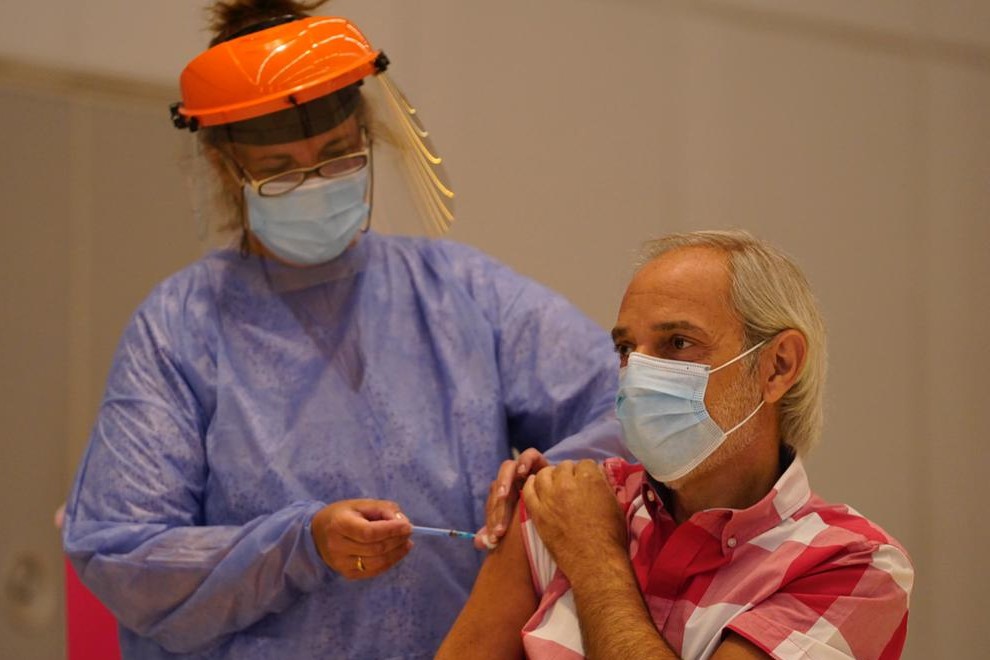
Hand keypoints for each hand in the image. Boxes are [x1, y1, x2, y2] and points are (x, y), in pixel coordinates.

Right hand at [310, 499, 412, 579]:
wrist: (317, 533)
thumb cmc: (343, 515)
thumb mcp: (361, 504)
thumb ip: (383, 509)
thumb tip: (403, 523)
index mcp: (339, 524)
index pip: (369, 532)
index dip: (391, 530)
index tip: (408, 526)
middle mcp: (338, 546)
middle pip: (375, 548)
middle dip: (397, 540)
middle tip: (409, 532)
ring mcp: (341, 563)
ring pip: (377, 563)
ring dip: (397, 553)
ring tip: (406, 543)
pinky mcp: (347, 574)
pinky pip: (373, 571)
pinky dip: (389, 562)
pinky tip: (397, 553)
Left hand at [474, 448, 548, 549]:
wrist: (568, 504)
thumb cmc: (546, 517)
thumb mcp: (524, 527)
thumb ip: (501, 531)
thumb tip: (478, 543)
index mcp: (506, 494)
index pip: (493, 503)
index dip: (492, 521)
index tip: (495, 538)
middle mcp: (513, 481)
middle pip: (498, 487)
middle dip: (497, 509)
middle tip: (500, 529)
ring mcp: (525, 469)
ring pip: (508, 468)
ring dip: (504, 481)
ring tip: (504, 496)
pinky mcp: (539, 461)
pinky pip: (530, 455)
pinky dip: (524, 461)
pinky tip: (523, 474)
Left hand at [522, 460, 626, 579]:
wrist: (595, 563)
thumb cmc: (611, 536)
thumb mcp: (614, 504)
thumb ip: (603, 486)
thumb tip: (597, 476)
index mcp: (590, 479)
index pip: (585, 463)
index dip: (586, 473)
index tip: (586, 482)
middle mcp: (567, 483)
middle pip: (563, 467)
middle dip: (568, 474)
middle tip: (571, 487)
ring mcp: (550, 498)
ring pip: (543, 474)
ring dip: (550, 478)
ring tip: (554, 487)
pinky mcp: (538, 512)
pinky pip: (528, 491)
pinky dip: (531, 487)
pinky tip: (536, 489)